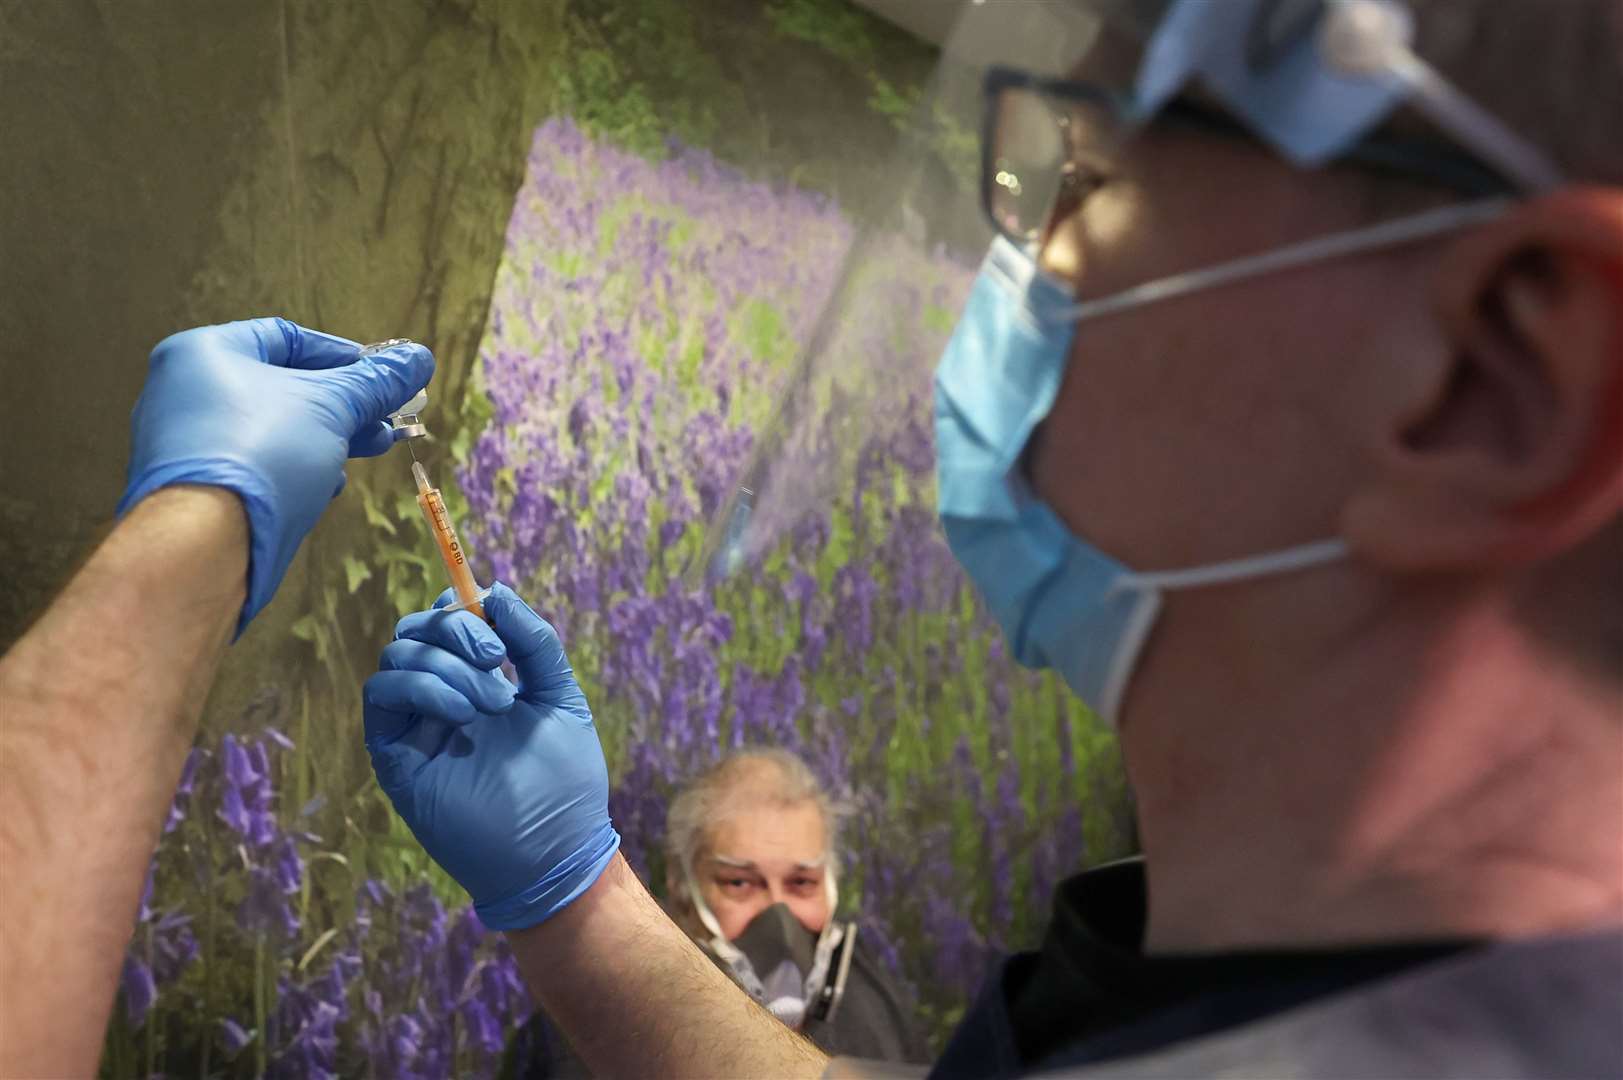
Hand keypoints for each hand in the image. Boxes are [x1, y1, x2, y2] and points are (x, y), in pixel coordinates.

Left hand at [118, 318, 433, 629]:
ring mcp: (188, 443)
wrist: (205, 545)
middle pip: (283, 386)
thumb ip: (376, 382)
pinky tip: (328, 484)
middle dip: (344, 403)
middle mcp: (186, 392)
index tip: (383, 376)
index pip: (287, 338)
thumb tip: (419, 359)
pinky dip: (296, 467)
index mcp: (205, 353)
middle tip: (387, 417)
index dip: (343, 355)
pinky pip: (256, 464)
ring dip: (328, 437)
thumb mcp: (333, 408)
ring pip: (273, 428)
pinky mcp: (198, 487)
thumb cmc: (262, 454)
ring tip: (371, 448)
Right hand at [363, 583, 620, 929]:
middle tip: (498, 659)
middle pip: (415, 632)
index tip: (489, 614)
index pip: (444, 623)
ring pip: (398, 657)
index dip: (459, 607)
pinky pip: (381, 697)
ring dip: (446, 665)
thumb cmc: (564, 781)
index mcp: (477, 681)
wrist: (555, 851)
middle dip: (456, 631)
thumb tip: (497, 592)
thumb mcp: (559, 697)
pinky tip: (462, 714)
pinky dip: (420, 687)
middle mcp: (440, 698)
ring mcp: (416, 726)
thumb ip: (534, 643)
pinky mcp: (395, 756)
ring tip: (493, 702)